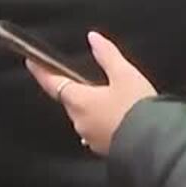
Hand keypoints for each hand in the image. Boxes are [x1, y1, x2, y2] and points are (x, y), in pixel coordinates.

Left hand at [27, 32, 155, 156]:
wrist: (155, 144)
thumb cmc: (138, 108)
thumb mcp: (125, 75)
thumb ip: (107, 55)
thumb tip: (93, 38)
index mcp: (80, 101)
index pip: (53, 83)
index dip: (41, 71)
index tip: (31, 62)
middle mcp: (79, 120)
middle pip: (70, 99)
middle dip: (76, 89)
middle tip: (89, 79)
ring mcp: (89, 137)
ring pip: (83, 115)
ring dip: (91, 106)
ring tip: (111, 98)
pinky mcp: (102, 148)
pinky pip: (94, 129)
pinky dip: (100, 120)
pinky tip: (116, 117)